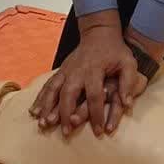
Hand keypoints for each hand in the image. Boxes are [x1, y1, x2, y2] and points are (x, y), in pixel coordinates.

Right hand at [29, 13, 147, 136]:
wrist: (99, 32)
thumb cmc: (115, 51)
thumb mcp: (128, 63)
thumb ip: (128, 82)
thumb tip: (128, 104)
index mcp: (95, 70)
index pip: (95, 96)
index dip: (96, 115)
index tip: (98, 131)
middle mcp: (77, 71)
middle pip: (69, 94)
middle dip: (66, 114)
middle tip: (66, 131)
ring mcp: (66, 70)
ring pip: (53, 89)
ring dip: (48, 107)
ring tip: (44, 124)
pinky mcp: (60, 70)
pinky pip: (48, 85)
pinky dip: (40, 98)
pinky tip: (34, 111)